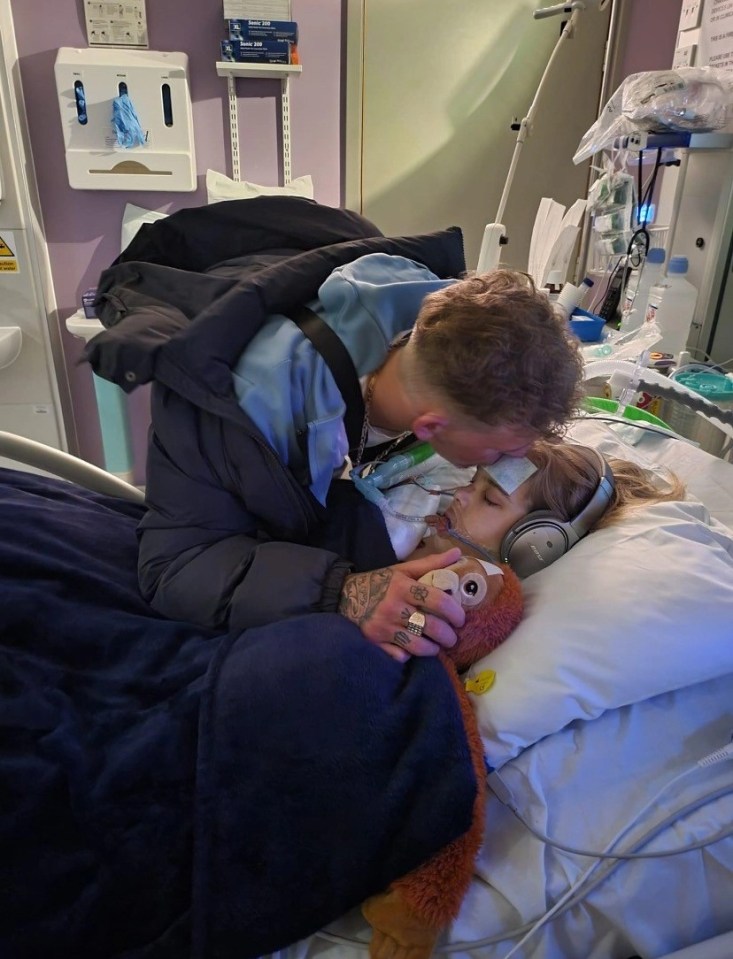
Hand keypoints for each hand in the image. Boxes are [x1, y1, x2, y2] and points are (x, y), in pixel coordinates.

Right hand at [338, 548, 465, 661]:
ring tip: (436, 646)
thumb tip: (457, 553)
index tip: (460, 618)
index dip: (456, 612)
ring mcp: (384, 627)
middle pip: (432, 627)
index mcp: (403, 587)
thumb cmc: (378, 582)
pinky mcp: (375, 642)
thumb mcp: (402, 570)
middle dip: (449, 636)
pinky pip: (400, 656)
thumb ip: (430, 563)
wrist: (342, 596)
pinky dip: (409, 655)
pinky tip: (411, 649)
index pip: (438, 601)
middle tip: (452, 637)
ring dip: (433, 649)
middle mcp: (394, 607)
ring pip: (419, 646)